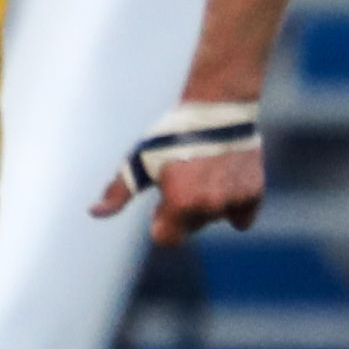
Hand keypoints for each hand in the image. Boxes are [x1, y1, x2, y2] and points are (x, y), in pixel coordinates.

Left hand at [92, 143, 264, 243]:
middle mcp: (209, 207)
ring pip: (215, 219)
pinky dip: (235, 206)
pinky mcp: (254, 194)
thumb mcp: (140, 161)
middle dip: (184, 211)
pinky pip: (242, 217)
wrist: (217, 109)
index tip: (162, 200)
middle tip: (185, 177)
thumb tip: (94, 213)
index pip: (167, 239)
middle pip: (191, 227)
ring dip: (209, 205)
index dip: (161, 221)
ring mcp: (234, 201)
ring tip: (204, 173)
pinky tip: (225, 182)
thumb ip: (119, 192)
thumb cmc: (172, 134)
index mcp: (180, 204)